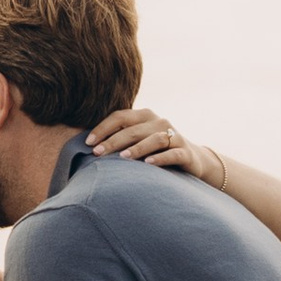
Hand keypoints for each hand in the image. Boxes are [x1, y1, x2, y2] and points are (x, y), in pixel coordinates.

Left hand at [87, 105, 224, 185]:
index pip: (120, 116)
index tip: (89, 143)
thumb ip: (120, 137)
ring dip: (137, 148)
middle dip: (114, 141)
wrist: (192, 159)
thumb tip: (89, 145)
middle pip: (133, 129)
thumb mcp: (139, 139)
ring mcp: (174, 136)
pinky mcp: (185, 152)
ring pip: (154, 139)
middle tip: (98, 153)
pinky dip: (160, 158)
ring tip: (122, 158)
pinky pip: (172, 154)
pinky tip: (148, 164)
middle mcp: (160, 122)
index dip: (104, 128)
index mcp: (145, 116)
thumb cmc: (155, 150)